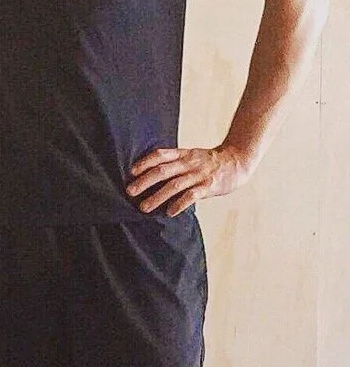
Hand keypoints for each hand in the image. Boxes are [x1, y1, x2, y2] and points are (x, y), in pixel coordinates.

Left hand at [126, 144, 248, 215]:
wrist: (237, 161)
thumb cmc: (208, 163)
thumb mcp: (190, 157)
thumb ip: (173, 163)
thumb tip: (148, 175)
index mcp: (183, 154)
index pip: (160, 155)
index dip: (144, 162)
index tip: (131, 172)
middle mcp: (189, 163)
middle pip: (163, 171)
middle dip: (144, 181)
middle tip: (130, 192)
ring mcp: (199, 175)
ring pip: (174, 185)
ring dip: (157, 196)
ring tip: (144, 207)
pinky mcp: (209, 186)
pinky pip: (192, 195)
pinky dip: (179, 204)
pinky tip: (169, 212)